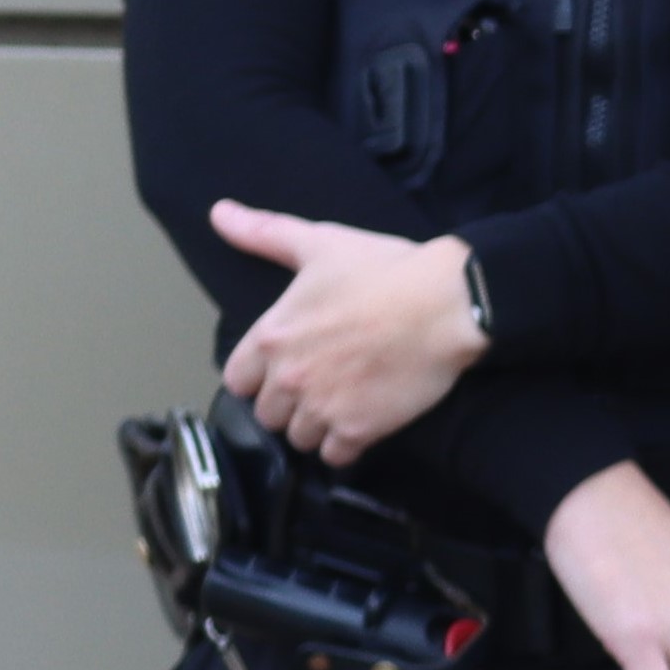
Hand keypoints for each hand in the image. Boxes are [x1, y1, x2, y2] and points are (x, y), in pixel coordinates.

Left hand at [213, 202, 486, 464]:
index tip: (291, 361)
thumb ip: (265, 233)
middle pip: (268, 413)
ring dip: (318, 423)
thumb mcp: (323, 244)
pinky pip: (335, 456)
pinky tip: (365, 418)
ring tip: (347, 398)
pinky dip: (347, 443)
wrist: (451, 301)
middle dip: (292, 399)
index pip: (238, 379)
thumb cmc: (388, 269)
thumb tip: (219, 213)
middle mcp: (288, 378)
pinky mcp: (358, 430)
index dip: (263, 372)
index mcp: (273, 336)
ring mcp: (322, 408)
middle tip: (326, 378)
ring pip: (299, 437)